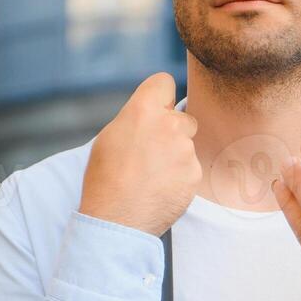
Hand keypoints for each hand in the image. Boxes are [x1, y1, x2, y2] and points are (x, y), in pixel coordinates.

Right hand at [79, 72, 200, 235]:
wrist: (116, 219)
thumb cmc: (106, 177)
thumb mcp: (111, 137)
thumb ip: (137, 119)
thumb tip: (154, 111)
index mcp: (143, 111)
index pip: (164, 82)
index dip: (159, 96)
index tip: (156, 108)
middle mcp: (169, 125)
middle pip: (182, 117)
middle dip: (172, 130)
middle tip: (150, 152)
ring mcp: (186, 150)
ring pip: (187, 144)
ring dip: (175, 156)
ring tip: (151, 175)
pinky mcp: (195, 173)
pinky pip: (191, 167)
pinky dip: (180, 176)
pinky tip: (161, 187)